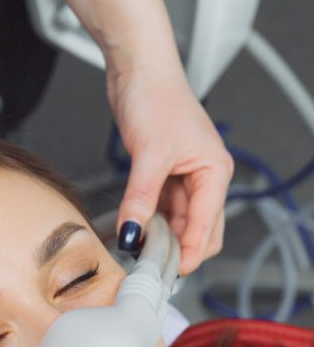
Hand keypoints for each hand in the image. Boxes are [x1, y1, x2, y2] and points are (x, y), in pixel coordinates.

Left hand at [108, 64, 233, 274]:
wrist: (138, 70)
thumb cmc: (156, 98)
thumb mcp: (149, 156)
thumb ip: (141, 199)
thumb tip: (132, 234)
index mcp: (214, 173)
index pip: (208, 228)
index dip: (190, 254)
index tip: (170, 275)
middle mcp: (204, 179)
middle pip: (198, 231)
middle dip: (177, 251)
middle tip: (150, 269)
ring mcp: (184, 179)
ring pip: (177, 223)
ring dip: (160, 238)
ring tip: (136, 253)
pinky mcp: (163, 176)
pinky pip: (160, 210)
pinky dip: (148, 223)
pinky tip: (133, 232)